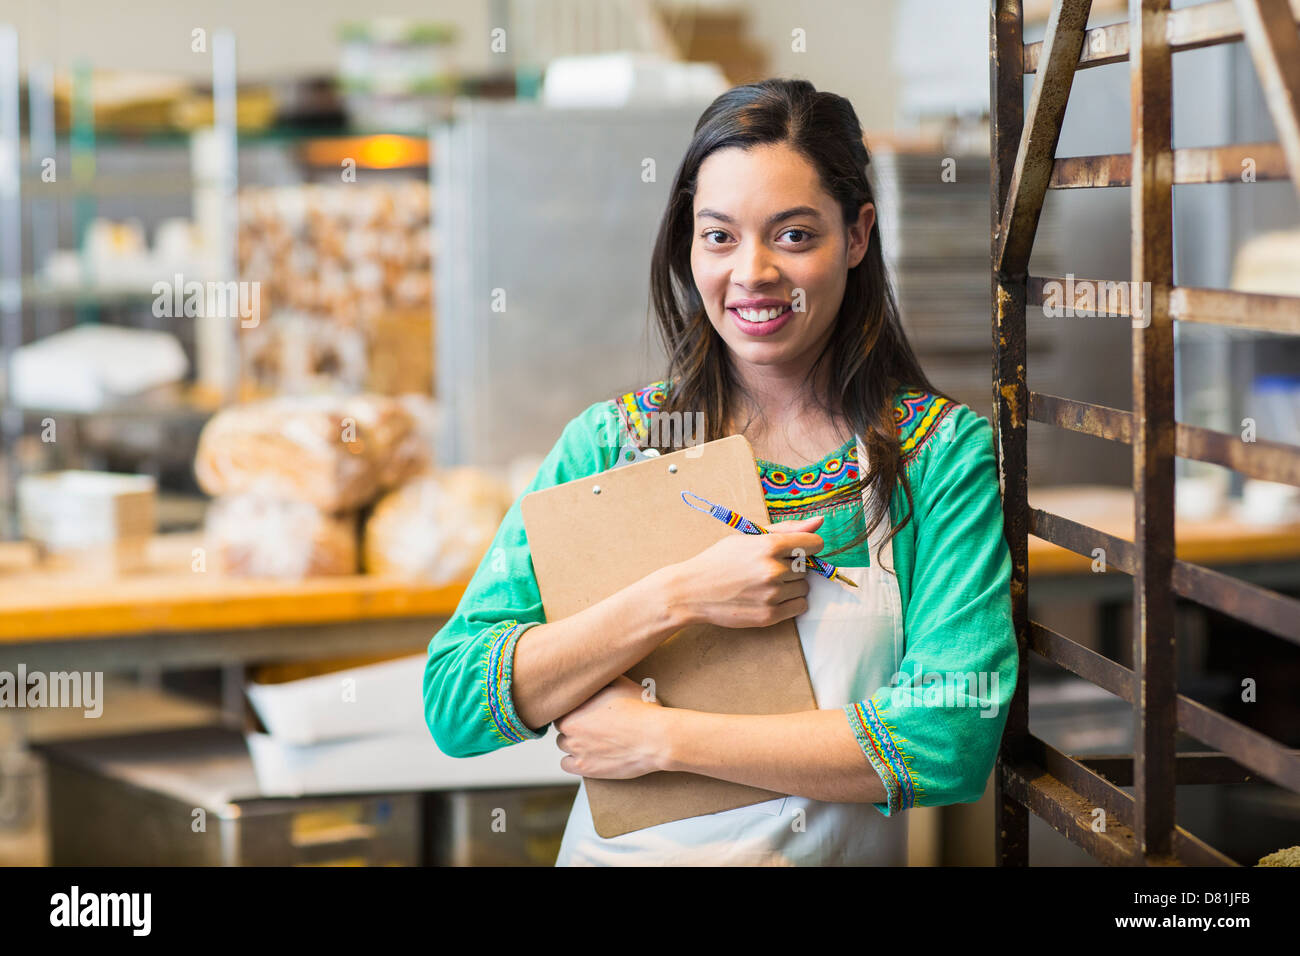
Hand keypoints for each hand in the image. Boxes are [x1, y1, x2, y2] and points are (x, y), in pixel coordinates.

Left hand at [554, 675, 666, 778]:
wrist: (656, 739)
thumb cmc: (642, 710)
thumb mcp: (622, 683)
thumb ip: (602, 678)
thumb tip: (595, 668)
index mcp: (574, 706)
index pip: (562, 706)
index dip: (575, 707)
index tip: (586, 709)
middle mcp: (570, 729)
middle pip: (562, 725)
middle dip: (575, 724)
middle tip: (593, 723)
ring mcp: (577, 750)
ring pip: (563, 745)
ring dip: (574, 742)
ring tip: (594, 739)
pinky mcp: (585, 768)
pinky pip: (565, 764)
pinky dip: (574, 760)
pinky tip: (588, 755)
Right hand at [667, 514, 823, 628]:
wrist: (692, 591)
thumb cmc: (719, 560)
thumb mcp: (748, 537)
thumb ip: (786, 529)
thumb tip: (820, 522)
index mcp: (769, 545)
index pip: (814, 543)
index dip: (808, 545)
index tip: (798, 550)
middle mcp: (774, 570)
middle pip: (807, 567)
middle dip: (793, 566)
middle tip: (767, 568)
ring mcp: (772, 595)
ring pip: (804, 587)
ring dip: (792, 585)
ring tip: (766, 584)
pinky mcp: (769, 615)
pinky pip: (800, 607)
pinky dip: (790, 602)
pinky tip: (771, 597)